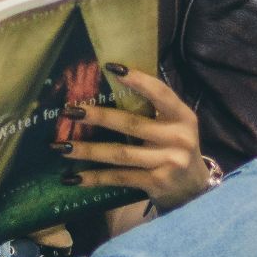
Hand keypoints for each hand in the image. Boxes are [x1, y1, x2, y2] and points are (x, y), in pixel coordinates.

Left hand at [54, 64, 211, 212]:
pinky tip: (74, 178)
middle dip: (97, 117)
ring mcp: (167, 162)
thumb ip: (153, 108)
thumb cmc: (176, 148)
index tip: (111, 68)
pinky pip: (120, 178)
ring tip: (62, 145)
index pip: (161, 94)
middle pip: (131, 124)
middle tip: (69, 111)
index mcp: (183, 116)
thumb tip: (113, 82)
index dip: (138, 80)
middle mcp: (177, 138)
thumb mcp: (174, 125)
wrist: (194, 189)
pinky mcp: (156, 183)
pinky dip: (95, 178)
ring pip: (120, 154)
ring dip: (88, 150)